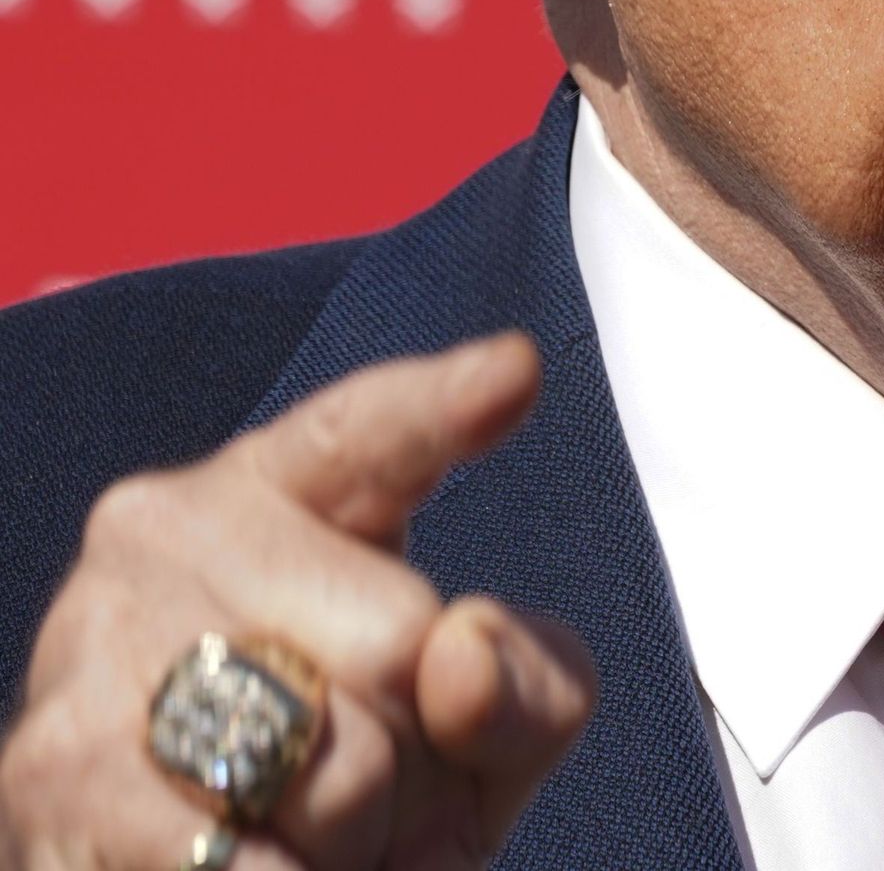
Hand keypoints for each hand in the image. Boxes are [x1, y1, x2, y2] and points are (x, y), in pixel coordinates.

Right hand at [0, 335, 595, 869]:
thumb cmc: (350, 789)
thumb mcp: (473, 731)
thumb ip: (525, 681)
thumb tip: (462, 661)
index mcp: (280, 481)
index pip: (373, 431)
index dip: (445, 404)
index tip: (515, 370)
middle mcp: (167, 528)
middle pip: (398, 641)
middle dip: (410, 750)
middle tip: (354, 784)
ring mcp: (95, 643)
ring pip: (328, 766)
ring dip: (345, 843)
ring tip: (296, 836)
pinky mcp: (52, 774)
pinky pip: (241, 863)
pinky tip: (250, 870)